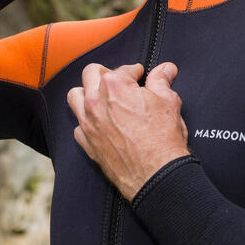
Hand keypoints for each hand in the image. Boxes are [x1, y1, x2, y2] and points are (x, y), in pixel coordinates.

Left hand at [66, 61, 189, 201]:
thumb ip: (161, 82)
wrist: (156, 176)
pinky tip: (99, 123)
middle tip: (120, 82)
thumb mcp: (168, 103)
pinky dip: (86, 122)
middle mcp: (96, 101)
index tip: (139, 75)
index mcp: (115, 85)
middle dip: (107, 74)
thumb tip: (165, 69)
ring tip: (102, 97)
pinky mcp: (86, 142)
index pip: (123, 69)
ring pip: (75, 96)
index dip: (135, 71)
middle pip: (91, 73)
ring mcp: (88, 122)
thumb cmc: (162, 141)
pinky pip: (78, 125)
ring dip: (87, 93)